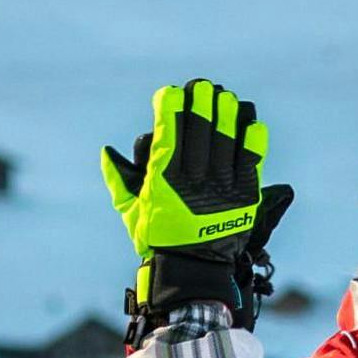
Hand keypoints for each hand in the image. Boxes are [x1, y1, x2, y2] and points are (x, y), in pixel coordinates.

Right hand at [100, 79, 295, 329]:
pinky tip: (249, 121)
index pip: (169, 127)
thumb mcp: (130, 211)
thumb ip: (118, 179)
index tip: (171, 93)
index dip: (171, 103)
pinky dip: (251, 136)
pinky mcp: (244, 195)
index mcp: (164, 177)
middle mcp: (193, 177)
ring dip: (225, 111)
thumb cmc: (158, 239)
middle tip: (201, 87)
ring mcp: (221, 185)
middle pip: (200, 125)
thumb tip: (106, 151)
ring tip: (224, 97)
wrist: (192, 271)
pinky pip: (251, 157)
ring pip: (226, 136)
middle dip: (200, 99)